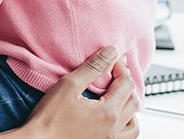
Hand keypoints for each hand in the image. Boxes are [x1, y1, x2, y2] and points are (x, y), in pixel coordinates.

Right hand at [1, 46, 138, 138]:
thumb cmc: (49, 119)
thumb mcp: (68, 85)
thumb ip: (92, 68)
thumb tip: (111, 53)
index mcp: (108, 113)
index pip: (126, 84)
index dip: (121, 68)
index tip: (112, 60)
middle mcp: (113, 129)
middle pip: (133, 102)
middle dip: (127, 84)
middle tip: (115, 72)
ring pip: (134, 123)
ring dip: (129, 106)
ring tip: (118, 95)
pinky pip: (126, 136)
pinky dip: (125, 124)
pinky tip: (114, 117)